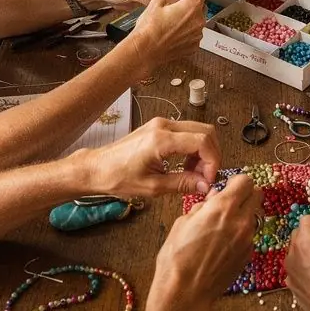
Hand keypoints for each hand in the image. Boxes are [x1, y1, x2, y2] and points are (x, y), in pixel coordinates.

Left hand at [77, 116, 220, 198]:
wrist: (97, 168)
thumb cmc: (118, 177)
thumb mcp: (153, 187)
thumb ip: (183, 184)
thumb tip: (206, 185)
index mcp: (161, 139)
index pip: (202, 142)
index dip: (212, 161)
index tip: (209, 180)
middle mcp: (164, 125)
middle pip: (206, 131)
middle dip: (212, 155)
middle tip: (206, 177)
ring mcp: (161, 124)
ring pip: (198, 130)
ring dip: (203, 152)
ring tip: (195, 174)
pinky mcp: (159, 127)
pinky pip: (186, 132)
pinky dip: (193, 148)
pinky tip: (186, 166)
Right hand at [128, 0, 204, 68]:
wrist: (145, 50)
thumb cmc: (150, 29)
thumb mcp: (157, 3)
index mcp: (191, 7)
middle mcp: (198, 22)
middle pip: (201, 8)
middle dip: (192, 5)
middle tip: (178, 6)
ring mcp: (196, 36)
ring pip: (197, 23)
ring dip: (189, 20)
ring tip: (173, 23)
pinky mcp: (193, 47)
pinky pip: (193, 36)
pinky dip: (187, 33)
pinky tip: (174, 33)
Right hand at [155, 173, 260, 307]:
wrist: (185, 292)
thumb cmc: (177, 257)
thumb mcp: (183, 222)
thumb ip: (203, 206)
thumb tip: (213, 198)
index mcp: (223, 207)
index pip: (245, 181)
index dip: (236, 182)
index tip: (227, 187)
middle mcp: (241, 221)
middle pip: (257, 195)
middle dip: (245, 195)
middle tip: (229, 202)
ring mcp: (247, 240)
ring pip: (253, 217)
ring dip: (243, 216)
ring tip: (222, 227)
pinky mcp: (248, 256)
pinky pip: (249, 236)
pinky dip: (240, 235)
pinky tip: (223, 245)